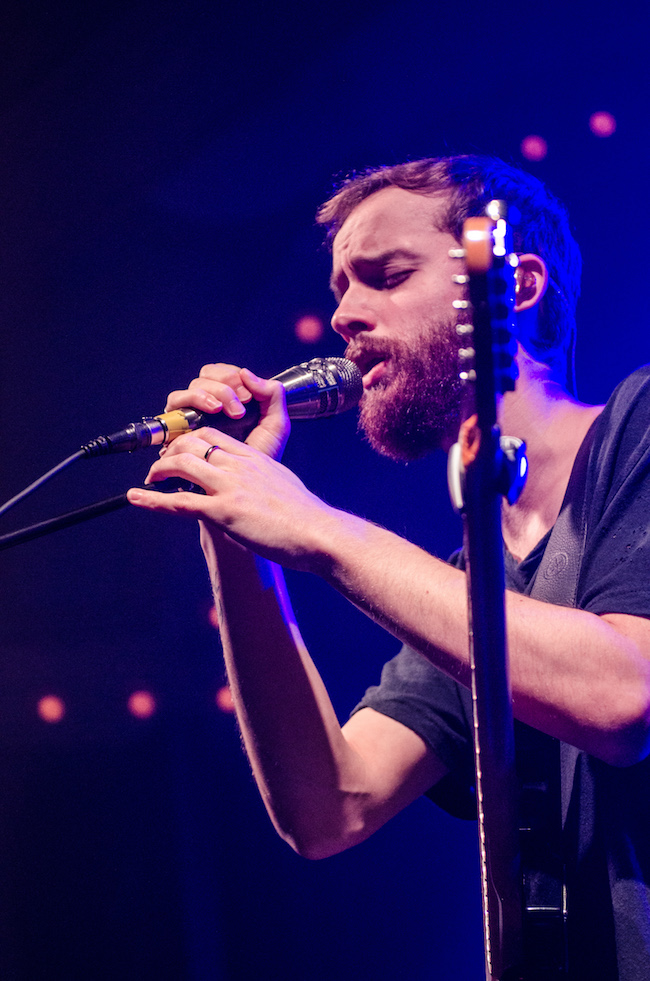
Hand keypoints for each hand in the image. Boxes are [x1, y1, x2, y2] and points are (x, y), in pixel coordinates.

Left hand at [127, 426, 335, 570]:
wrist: (319, 533)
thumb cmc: (307, 517)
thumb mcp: (284, 485)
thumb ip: (266, 480)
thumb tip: (260, 489)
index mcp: (254, 458)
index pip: (214, 436)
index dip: (192, 440)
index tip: (182, 452)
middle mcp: (239, 466)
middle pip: (193, 443)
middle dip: (171, 451)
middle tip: (160, 466)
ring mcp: (230, 486)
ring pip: (182, 464)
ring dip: (158, 470)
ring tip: (148, 479)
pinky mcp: (223, 511)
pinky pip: (179, 502)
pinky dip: (152, 500)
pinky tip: (135, 498)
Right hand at [164, 363, 289, 459]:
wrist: (251, 488)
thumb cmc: (262, 458)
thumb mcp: (276, 425)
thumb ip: (272, 395)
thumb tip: (247, 373)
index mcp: (230, 400)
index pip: (222, 373)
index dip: (232, 377)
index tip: (248, 397)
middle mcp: (208, 407)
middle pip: (203, 378)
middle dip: (222, 386)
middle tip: (238, 407)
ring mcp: (192, 418)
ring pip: (189, 389)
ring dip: (205, 394)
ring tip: (219, 408)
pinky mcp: (179, 432)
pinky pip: (174, 408)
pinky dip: (190, 403)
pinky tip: (208, 414)